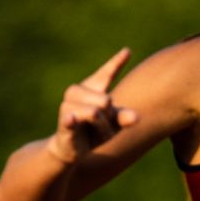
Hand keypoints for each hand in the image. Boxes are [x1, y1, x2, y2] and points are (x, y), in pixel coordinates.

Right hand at [46, 48, 140, 163]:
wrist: (71, 148)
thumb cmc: (93, 131)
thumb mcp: (113, 124)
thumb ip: (124, 118)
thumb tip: (136, 118)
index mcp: (91, 88)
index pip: (105, 74)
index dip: (116, 63)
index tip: (128, 52)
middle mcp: (77, 92)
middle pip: (105, 101)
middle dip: (110, 118)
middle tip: (104, 126)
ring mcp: (68, 106)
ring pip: (95, 113)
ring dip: (103, 130)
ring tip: (99, 134)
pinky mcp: (63, 123)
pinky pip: (69, 119)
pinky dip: (71, 120)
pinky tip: (71, 118)